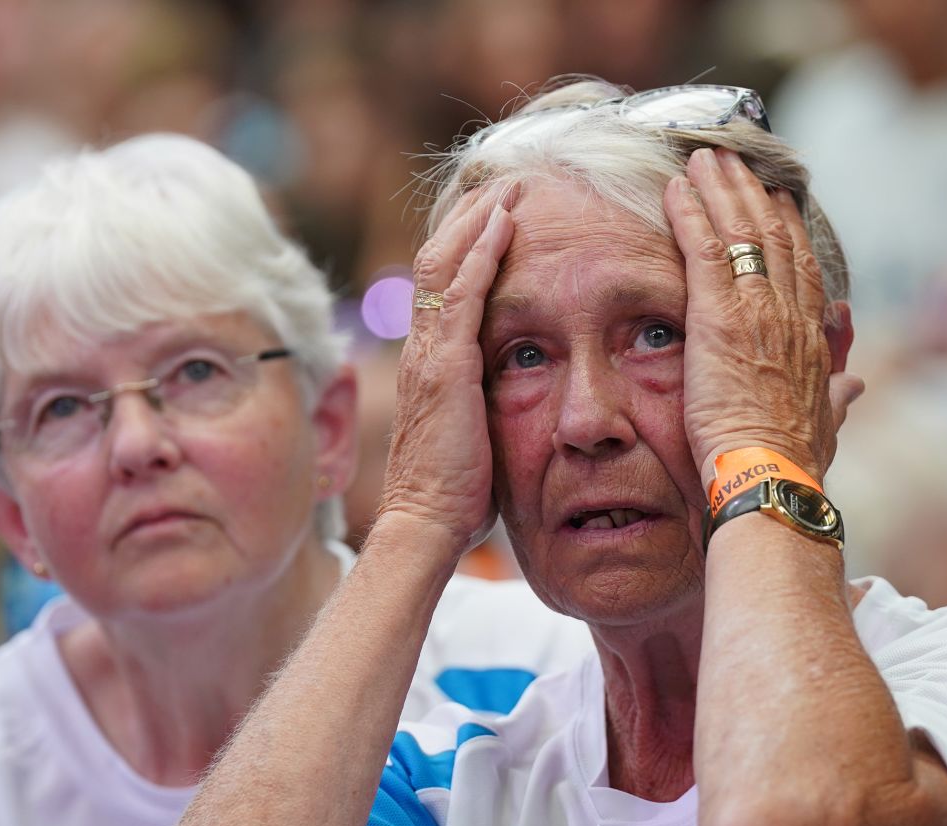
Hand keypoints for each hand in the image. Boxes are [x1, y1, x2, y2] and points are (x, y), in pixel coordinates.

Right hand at [376, 186, 516, 550]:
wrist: (427, 524)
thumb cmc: (458, 493)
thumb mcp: (479, 432)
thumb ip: (491, 399)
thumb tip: (523, 388)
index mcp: (431, 361)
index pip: (441, 282)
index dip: (467, 243)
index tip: (499, 212)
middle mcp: (422, 348)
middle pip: (437, 258)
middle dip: (471, 216)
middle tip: (506, 181)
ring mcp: (429, 355)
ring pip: (443, 263)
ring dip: (477, 220)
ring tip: (508, 187)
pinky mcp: (444, 368)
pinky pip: (459, 295)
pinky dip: (480, 253)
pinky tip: (503, 225)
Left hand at [663, 149, 861, 485]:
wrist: (773, 476)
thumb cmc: (795, 460)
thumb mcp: (827, 423)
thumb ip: (838, 395)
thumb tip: (854, 384)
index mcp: (813, 336)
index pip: (802, 266)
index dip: (788, 226)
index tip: (775, 198)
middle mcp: (790, 312)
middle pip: (773, 234)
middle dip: (751, 191)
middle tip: (732, 158)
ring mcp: (756, 310)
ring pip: (740, 231)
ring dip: (720, 188)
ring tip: (702, 158)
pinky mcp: (719, 317)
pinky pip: (704, 250)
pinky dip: (690, 214)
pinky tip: (676, 187)